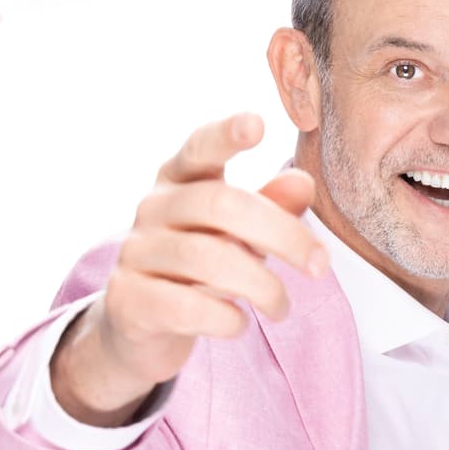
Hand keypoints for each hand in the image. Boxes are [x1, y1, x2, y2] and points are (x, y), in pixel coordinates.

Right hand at [52, 113, 327, 423]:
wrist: (138, 326)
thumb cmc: (198, 267)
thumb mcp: (237, 234)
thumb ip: (269, 208)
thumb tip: (304, 182)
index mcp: (179, 180)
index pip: (199, 148)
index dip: (225, 135)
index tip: (257, 123)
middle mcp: (152, 208)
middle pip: (220, 204)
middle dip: (282, 235)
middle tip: (319, 266)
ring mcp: (136, 253)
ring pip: (207, 258)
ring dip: (262, 286)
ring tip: (283, 307)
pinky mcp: (129, 301)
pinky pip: (185, 306)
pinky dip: (225, 318)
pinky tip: (240, 324)